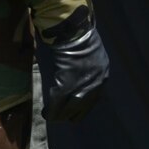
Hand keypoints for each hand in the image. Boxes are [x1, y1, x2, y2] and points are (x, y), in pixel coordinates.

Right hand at [35, 8, 110, 123]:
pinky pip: (57, 105)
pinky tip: (46, 112)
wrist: (74, 33)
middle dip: (69, 114)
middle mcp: (95, 86)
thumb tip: (80, 81)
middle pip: (81, 109)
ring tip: (51, 114)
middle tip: (59, 115)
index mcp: (103, 77)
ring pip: (69, 111)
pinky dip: (50, 111)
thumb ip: (90, 71)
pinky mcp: (65, 87)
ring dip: (59, 115)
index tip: (71, 110)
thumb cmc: (81, 40)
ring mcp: (81, 87)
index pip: (93, 101)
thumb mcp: (94, 57)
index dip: (80, 107)